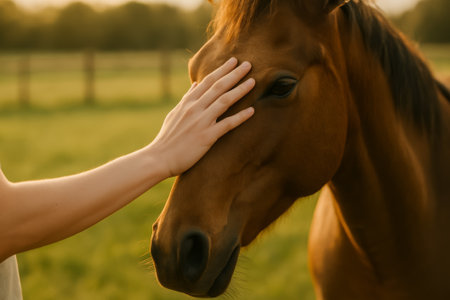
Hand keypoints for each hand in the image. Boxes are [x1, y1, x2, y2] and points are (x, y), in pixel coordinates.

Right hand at [148, 57, 254, 177]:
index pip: (207, 81)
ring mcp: (201, 122)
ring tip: (253, 81)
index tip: (233, 61)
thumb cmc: (167, 138)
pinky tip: (252, 111)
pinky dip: (240, 117)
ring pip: (224, 101)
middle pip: (218, 87)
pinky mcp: (206, 137)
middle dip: (234, 74)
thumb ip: (186, 99)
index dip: (222, 70)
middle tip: (248, 64)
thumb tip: (194, 85)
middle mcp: (195, 108)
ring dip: (240, 90)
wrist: (159, 158)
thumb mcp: (174, 113)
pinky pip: (226, 124)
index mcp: (187, 102)